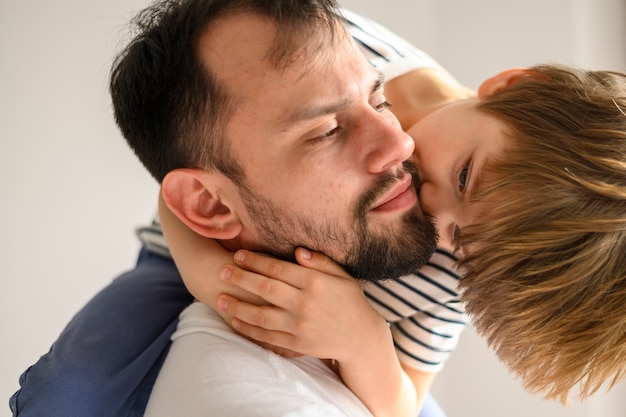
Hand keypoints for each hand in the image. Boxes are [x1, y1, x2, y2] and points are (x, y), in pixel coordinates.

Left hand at [215, 247, 385, 361]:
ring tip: (220, 297)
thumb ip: (320, 262)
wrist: (361, 338)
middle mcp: (304, 303)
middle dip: (241, 278)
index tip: (238, 255)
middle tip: (222, 271)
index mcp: (314, 283)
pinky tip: (235, 321)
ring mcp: (299, 326)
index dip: (256, 261)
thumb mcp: (341, 275)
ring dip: (238, 305)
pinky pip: (267, 336)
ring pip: (261, 314)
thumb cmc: (351, 302)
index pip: (278, 268)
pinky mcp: (297, 344)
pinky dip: (249, 329)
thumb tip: (297, 250)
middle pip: (265, 288)